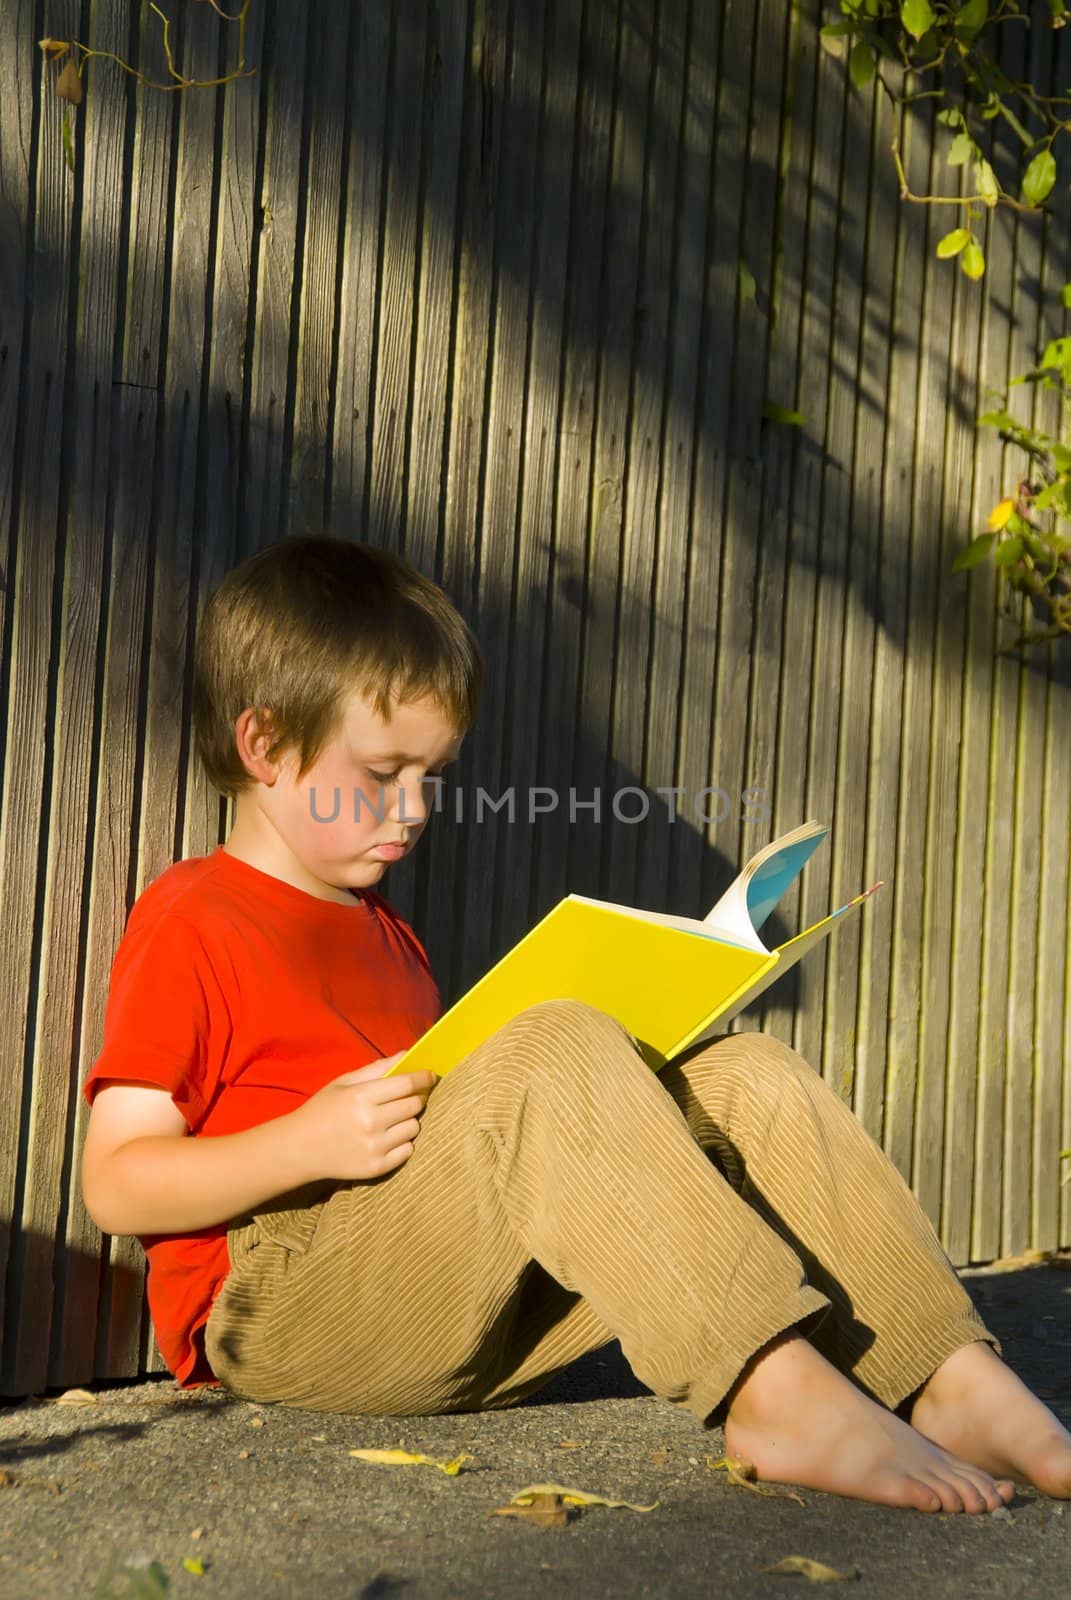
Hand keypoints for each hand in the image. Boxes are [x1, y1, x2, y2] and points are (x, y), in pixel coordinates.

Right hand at [289, 1052, 436, 1181]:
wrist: (298, 1149)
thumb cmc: (323, 1110)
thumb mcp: (344, 1082)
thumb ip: (377, 1068)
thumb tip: (407, 1055)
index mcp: (361, 1097)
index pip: (406, 1084)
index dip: (423, 1077)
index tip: (430, 1076)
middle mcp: (370, 1123)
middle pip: (414, 1105)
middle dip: (417, 1097)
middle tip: (410, 1096)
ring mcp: (375, 1147)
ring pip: (414, 1127)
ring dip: (409, 1120)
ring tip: (393, 1119)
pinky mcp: (377, 1167)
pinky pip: (408, 1150)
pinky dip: (403, 1142)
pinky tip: (388, 1137)